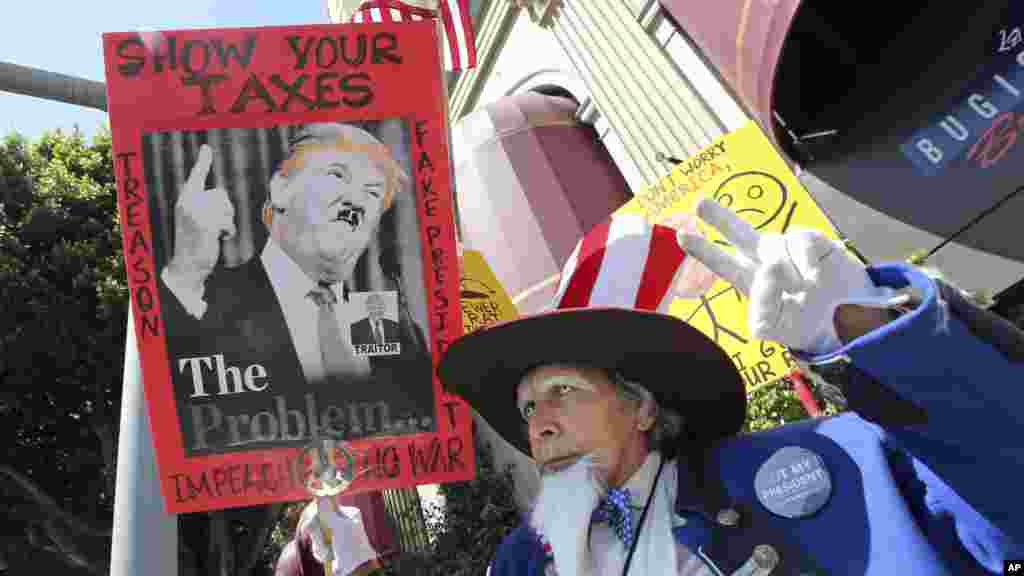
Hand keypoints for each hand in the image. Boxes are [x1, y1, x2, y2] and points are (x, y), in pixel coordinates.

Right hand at [164, 145, 234, 290]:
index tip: (207, 148)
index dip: (202, 162)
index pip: (195, 177)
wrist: (185, 267)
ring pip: (227, 208)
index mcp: (184, 200)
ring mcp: (196, 212)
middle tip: (215, 225)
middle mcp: (188, 203)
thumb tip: (222, 195)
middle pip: (221, 194)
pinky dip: (228, 232)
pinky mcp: (206, 224)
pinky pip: (228, 222)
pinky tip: (218, 238)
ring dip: (227, 222)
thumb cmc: (193, 243)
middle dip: (225, 210)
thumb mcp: (195, 220)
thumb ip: (203, 205)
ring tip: (215, 232)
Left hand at [677, 198, 898, 353]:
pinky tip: (812, 277)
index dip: (703, 249)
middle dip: (719, 216)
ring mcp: (786, 247)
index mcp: (749, 278)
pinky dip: (805, 260)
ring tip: (801, 290)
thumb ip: (763, 317)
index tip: (681, 235)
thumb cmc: (802, 323)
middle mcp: (764, 257)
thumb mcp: (778, 329)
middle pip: (738, 231)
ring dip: (785, 270)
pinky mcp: (812, 241)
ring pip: (774, 247)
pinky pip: (801, 240)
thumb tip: (764, 284)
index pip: (721, 262)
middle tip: (699, 203)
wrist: (844, 319)